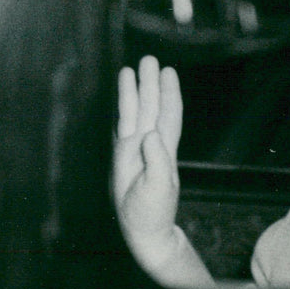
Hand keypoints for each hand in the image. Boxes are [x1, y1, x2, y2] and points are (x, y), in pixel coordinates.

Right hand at [112, 56, 183, 272]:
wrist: (144, 228)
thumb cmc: (155, 210)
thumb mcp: (158, 187)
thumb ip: (157, 162)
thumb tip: (150, 135)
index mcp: (164, 148)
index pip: (168, 113)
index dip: (169, 93)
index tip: (168, 72)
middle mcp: (151, 143)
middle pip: (151, 106)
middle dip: (150, 83)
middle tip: (149, 59)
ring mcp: (136, 148)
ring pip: (134, 113)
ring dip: (133, 92)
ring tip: (130, 69)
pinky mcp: (122, 156)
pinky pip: (120, 127)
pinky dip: (121, 110)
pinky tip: (121, 96)